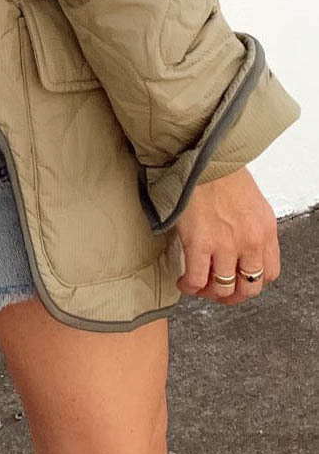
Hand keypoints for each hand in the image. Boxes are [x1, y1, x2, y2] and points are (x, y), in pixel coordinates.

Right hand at [173, 167, 280, 303]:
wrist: (200, 157)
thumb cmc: (220, 171)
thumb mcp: (251, 201)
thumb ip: (251, 228)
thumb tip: (240, 248)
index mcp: (265, 229)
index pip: (270, 273)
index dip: (253, 282)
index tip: (240, 279)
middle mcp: (250, 241)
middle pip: (249, 287)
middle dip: (234, 295)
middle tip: (220, 292)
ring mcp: (225, 244)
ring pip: (223, 288)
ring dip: (209, 293)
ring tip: (198, 286)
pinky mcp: (199, 243)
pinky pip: (196, 280)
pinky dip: (189, 287)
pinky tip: (183, 282)